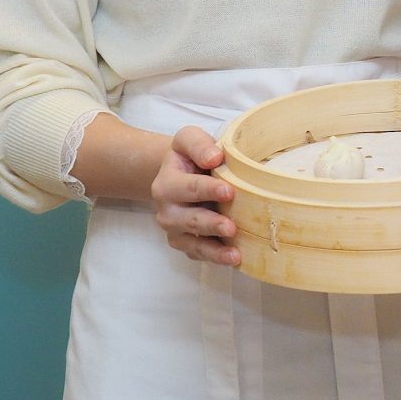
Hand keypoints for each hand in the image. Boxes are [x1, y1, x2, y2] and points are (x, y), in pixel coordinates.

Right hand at [152, 124, 239, 265]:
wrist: (179, 174)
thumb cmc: (190, 156)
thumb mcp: (189, 139)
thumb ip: (199, 144)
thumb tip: (215, 158)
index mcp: (166, 183)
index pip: (189, 187)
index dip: (208, 190)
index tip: (229, 192)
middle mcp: (167, 209)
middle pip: (189, 219)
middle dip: (211, 224)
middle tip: (231, 227)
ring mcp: (175, 229)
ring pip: (192, 243)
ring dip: (213, 250)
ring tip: (234, 254)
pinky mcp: (184, 243)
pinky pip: (197, 254)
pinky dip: (213, 258)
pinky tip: (231, 259)